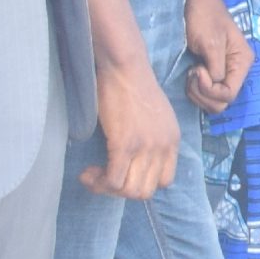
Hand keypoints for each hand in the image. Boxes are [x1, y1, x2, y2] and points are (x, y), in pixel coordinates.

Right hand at [81, 47, 179, 200]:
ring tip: (93, 175)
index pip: (164, 181)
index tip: (122, 173)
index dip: (140, 182)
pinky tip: (86, 173)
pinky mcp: (125, 144)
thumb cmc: (133, 87)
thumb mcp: (154, 117)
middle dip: (121, 191)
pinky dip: (97, 183)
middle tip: (103, 176)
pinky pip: (113, 181)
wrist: (124, 67)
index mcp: (173, 140)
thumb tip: (134, 164)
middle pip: (145, 191)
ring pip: (130, 191)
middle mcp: (164, 146)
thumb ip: (152, 139)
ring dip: (107, 189)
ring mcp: (146, 146)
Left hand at [183, 0, 252, 115]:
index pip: (229, 94)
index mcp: (242, 61)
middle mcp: (236, 70)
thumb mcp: (211, 42)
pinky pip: (206, 93)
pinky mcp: (212, 72)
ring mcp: (224, 72)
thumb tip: (214, 85)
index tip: (197, 70)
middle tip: (192, 73)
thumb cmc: (203, 16)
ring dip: (198, 93)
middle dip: (203, 94)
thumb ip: (215, 68)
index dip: (210, 90)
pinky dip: (195, 89)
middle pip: (222, 102)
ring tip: (191, 72)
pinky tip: (190, 74)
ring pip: (213, 101)